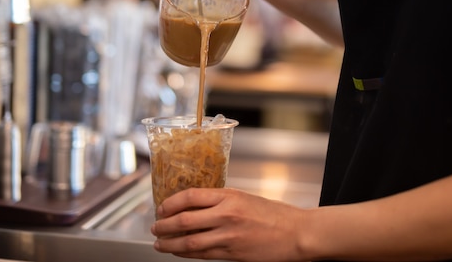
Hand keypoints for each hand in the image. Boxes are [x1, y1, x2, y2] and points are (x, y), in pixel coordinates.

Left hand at [151, 187, 309, 261]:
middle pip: (185, 220)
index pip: (190, 196)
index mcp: (229, 196)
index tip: (162, 208)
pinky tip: (179, 252)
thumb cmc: (274, 214)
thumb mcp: (244, 197)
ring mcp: (229, 236)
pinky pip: (203, 255)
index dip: (171, 203)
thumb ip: (220, 201)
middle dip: (164, 225)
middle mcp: (226, 215)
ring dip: (171, 244)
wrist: (296, 234)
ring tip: (160, 244)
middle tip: (155, 227)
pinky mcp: (233, 254)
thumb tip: (194, 205)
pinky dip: (187, 254)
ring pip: (190, 242)